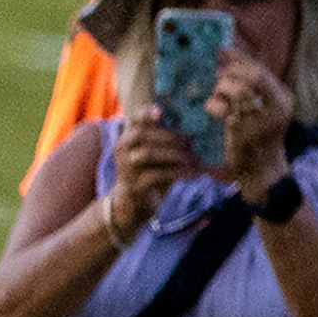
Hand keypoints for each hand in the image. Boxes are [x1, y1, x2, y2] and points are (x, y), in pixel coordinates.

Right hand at [104, 107, 192, 239]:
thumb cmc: (148, 175)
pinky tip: (193, 174)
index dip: (145, 113)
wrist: (133, 204)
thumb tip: (192, 136)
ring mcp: (125, 169)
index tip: (160, 112)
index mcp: (128, 139)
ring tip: (195, 159)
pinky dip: (177, 173)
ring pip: (148, 153)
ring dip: (175, 154)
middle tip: (191, 141)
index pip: (133, 120)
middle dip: (170, 136)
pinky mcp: (133, 186)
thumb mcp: (156, 156)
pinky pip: (156, 175)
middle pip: (142, 135)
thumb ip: (165, 143)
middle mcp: (121, 151)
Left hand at [211, 46, 296, 197]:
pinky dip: (213, 106)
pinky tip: (212, 110)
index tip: (221, 51)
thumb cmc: (257, 135)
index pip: (261, 69)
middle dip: (230, 73)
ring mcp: (263, 120)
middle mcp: (278, 107)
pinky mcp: (245, 133)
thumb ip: (248, 84)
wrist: (262, 170)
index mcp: (283, 97)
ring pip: (239, 90)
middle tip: (218, 79)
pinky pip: (225, 111)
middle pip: (252, 76)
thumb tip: (225, 54)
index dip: (239, 58)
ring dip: (221, 89)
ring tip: (216, 96)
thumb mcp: (260, 107)